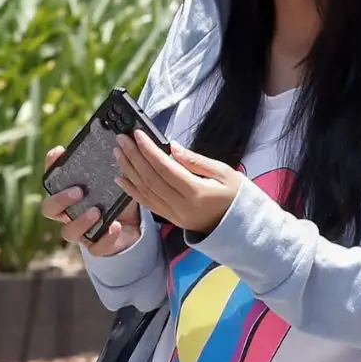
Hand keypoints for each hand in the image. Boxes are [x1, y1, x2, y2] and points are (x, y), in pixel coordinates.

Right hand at [39, 146, 142, 256]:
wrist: (131, 223)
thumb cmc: (111, 196)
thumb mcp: (108, 176)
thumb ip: (100, 160)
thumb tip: (105, 133)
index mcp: (66, 195)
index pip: (49, 182)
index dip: (50, 168)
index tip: (59, 152)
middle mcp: (68, 214)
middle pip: (50, 210)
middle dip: (61, 200)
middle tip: (78, 191)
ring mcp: (81, 232)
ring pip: (69, 232)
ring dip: (80, 221)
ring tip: (96, 211)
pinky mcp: (98, 245)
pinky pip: (96, 248)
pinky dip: (105, 239)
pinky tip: (114, 227)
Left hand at [114, 133, 241, 234]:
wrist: (241, 227)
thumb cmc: (236, 196)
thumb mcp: (224, 172)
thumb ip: (195, 161)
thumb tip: (171, 147)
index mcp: (196, 193)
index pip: (165, 169)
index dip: (149, 150)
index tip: (137, 134)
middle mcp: (181, 206)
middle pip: (151, 179)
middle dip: (134, 157)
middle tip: (121, 139)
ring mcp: (175, 215)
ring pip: (145, 191)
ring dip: (129, 171)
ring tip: (118, 153)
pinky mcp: (171, 219)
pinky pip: (147, 204)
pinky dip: (132, 191)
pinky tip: (121, 178)